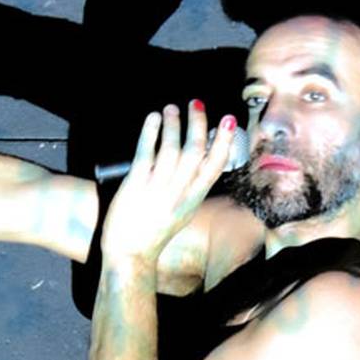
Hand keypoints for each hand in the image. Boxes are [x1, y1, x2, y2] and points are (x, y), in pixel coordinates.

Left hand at [101, 100, 236, 262]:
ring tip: (172, 108)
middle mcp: (179, 192)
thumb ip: (190, 190)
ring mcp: (158, 188)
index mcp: (193, 199)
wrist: (130, 254)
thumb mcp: (181, 213)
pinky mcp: (136, 185)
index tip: (229, 120)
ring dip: (174, 123)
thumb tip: (198, 165)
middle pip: (195, 151)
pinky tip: (153, 119)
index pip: (215, 165)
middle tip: (196, 104)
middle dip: (198, 123)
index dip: (224, 140)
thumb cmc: (152, 234)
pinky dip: (151, 133)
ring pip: (172, 148)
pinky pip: (146, 153)